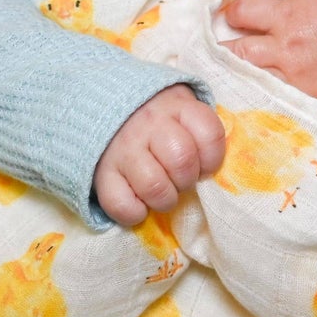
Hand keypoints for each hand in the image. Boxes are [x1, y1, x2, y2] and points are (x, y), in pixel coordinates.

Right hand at [93, 84, 226, 227]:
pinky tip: (138, 203)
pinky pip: (121, 204)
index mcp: (177, 106)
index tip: (203, 166)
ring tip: (162, 193)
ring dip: (165, 199)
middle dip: (187, 180)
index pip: (209, 134)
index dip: (212, 159)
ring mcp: (123, 148)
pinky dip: (134, 213)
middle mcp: (149, 124)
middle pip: (182, 161)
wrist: (105, 103)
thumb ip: (200, 130)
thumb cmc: (157, 117)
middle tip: (179, 179)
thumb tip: (213, 171)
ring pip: (154, 186)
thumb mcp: (182, 108)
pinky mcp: (102, 172)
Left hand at [218, 0, 316, 107]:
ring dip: (234, 74)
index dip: (233, 12)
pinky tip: (249, 93)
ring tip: (220, 74)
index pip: (243, 12)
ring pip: (249, 77)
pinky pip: (273, 96)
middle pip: (235, 51)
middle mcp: (285, 48)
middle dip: (219, 49)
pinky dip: (261, 93)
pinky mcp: (307, 97)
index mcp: (289, 16)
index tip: (229, 14)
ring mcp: (294, 77)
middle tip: (209, 50)